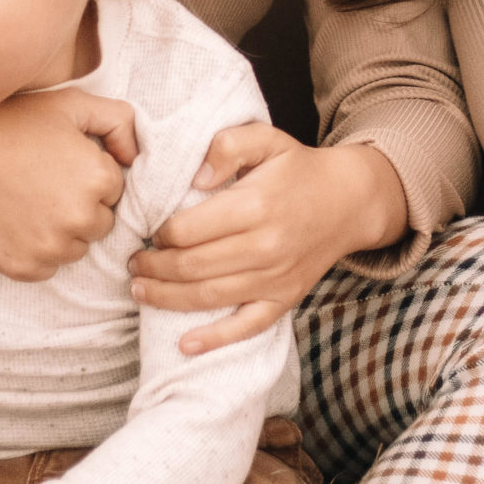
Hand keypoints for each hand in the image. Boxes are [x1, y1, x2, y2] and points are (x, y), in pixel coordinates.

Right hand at [0, 89, 137, 280]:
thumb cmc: (12, 120)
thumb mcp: (74, 104)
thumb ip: (121, 122)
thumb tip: (135, 158)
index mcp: (99, 180)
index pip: (116, 189)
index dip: (89, 173)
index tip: (61, 161)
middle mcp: (79, 220)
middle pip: (100, 223)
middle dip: (81, 204)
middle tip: (44, 181)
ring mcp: (48, 249)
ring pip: (75, 248)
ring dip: (62, 231)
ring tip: (29, 199)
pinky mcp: (20, 268)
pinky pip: (46, 268)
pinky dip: (36, 249)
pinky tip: (14, 219)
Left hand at [128, 126, 407, 353]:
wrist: (349, 201)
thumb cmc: (299, 169)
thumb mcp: (267, 139)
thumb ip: (228, 146)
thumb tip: (197, 178)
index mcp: (256, 205)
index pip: (190, 229)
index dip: (161, 233)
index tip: (149, 229)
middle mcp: (265, 246)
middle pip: (192, 266)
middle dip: (154, 267)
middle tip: (134, 263)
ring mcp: (275, 278)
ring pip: (208, 296)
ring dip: (166, 298)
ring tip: (140, 290)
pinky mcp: (284, 299)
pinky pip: (246, 326)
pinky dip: (213, 339)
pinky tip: (184, 344)